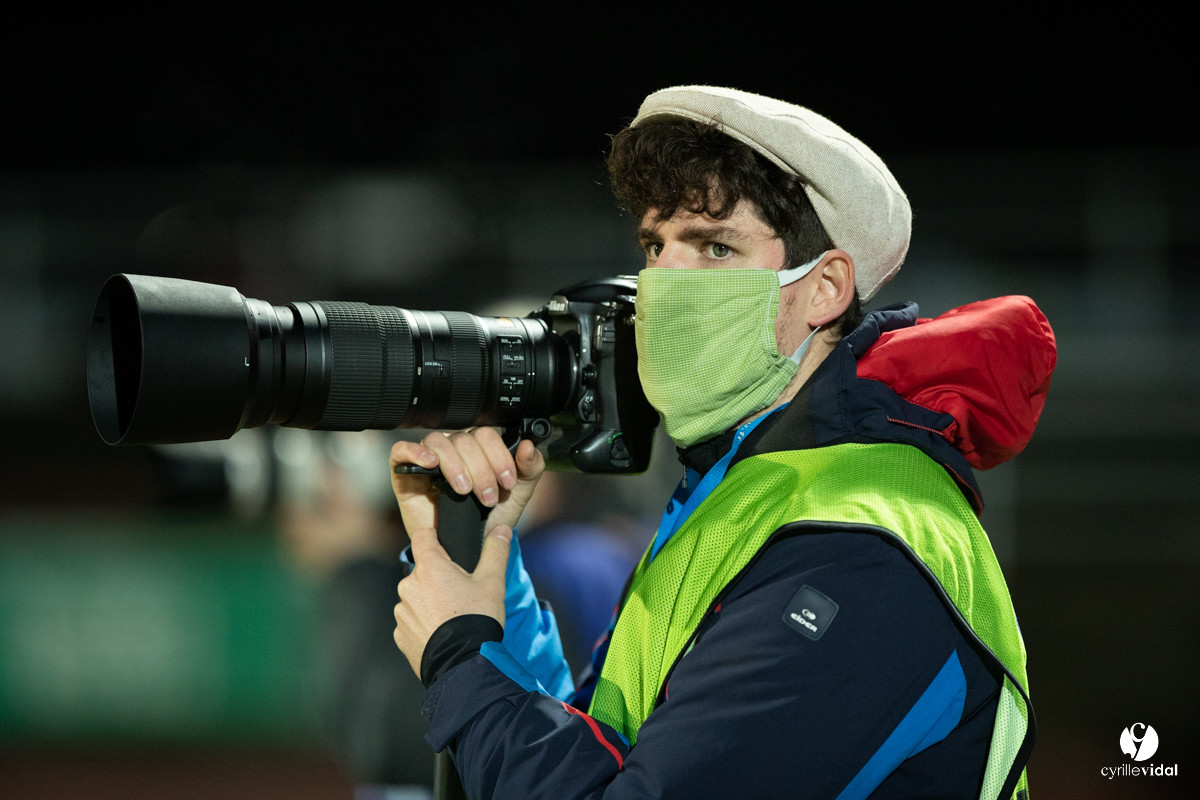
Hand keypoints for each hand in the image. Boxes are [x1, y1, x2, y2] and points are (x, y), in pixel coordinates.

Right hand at [389, 427, 544, 536]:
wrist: (468, 546)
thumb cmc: (489, 516)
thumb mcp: (518, 493)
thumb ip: (531, 468)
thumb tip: (527, 446)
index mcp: (479, 447)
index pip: (486, 434)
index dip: (498, 455)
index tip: (507, 482)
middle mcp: (453, 448)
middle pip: (464, 440)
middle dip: (481, 470)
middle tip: (487, 497)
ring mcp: (428, 458)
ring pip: (439, 442)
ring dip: (455, 465)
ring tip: (463, 491)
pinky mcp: (405, 472)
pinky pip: (402, 450)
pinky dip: (415, 452)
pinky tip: (430, 464)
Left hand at [392, 520, 510, 676]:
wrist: (463, 664)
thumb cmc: (477, 619)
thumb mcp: (492, 582)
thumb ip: (495, 551)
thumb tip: (502, 528)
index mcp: (429, 567)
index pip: (422, 536)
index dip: (433, 536)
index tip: (443, 542)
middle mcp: (408, 586)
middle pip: (422, 571)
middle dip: (437, 577)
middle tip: (460, 592)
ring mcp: (402, 612)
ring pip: (416, 597)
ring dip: (429, 602)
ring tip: (451, 617)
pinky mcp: (400, 634)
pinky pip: (411, 621)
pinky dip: (423, 624)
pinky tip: (441, 633)